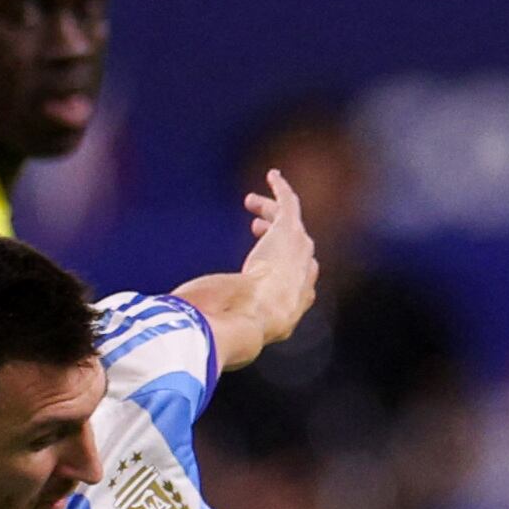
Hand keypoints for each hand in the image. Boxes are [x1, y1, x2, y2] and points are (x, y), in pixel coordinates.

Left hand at [239, 169, 316, 334]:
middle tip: (255, 227)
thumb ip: (228, 327)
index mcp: (295, 302)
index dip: (282, 266)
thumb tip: (205, 332)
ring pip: (289, 224)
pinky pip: (289, 203)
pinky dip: (281, 188)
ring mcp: (299, 251)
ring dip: (271, 211)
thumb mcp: (239, 331)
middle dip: (277, 236)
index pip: (298, 279)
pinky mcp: (290, 230)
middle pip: (294, 247)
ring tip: (249, 202)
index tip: (261, 262)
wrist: (258, 315)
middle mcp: (303, 275)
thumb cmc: (246, 328)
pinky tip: (272, 176)